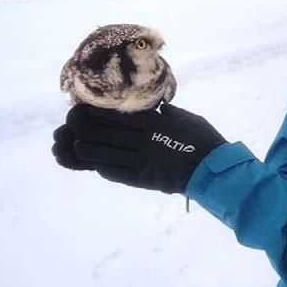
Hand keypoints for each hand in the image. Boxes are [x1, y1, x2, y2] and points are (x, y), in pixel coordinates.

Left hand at [52, 103, 226, 193]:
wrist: (214, 170)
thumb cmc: (205, 140)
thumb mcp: (188, 118)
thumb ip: (169, 113)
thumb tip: (159, 108)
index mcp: (154, 123)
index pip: (119, 116)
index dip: (98, 112)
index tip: (85, 108)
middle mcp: (143, 140)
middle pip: (106, 133)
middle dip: (86, 128)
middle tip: (72, 125)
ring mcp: (142, 161)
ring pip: (106, 154)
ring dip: (89, 150)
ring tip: (77, 146)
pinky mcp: (143, 179)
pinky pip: (118, 173)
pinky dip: (104, 168)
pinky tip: (96, 165)